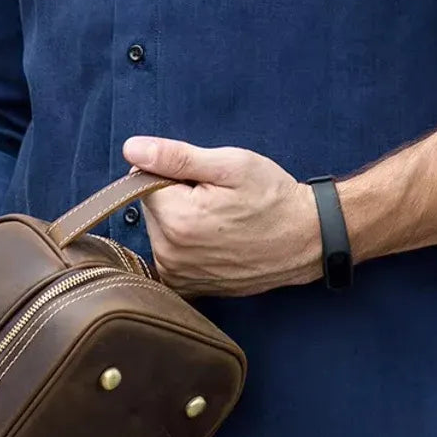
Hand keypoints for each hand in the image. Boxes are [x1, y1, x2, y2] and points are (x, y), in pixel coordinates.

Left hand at [122, 136, 321, 295]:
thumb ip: (175, 157)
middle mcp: (170, 254)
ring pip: (161, 233)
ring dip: (182, 223)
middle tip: (218, 201)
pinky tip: (217, 242)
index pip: (144, 183)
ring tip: (222, 222)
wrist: (305, 240)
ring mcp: (178, 275)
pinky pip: (171, 256)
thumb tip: (131, 148)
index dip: (173, 174)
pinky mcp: (187, 287)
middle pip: (152, 210)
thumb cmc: (272, 199)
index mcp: (176, 220)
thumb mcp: (229, 165)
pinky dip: (186, 246)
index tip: (204, 181)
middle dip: (177, 200)